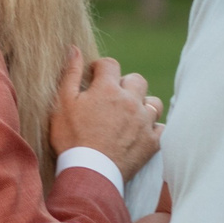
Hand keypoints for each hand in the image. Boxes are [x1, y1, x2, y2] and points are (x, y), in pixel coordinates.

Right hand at [47, 49, 164, 178]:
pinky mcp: (152, 142)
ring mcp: (144, 121)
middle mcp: (131, 100)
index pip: (110, 64)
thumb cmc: (71, 139)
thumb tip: (74, 49)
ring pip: (153, 102)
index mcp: (108, 89)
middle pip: (136, 80)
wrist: (89, 173)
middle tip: (112, 99)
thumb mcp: (62, 105)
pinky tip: (142, 133)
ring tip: (129, 116)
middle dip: (125, 84)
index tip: (94, 77)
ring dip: (143, 105)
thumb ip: (69, 74)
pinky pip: (161, 128)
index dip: (100, 68)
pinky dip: (154, 128)